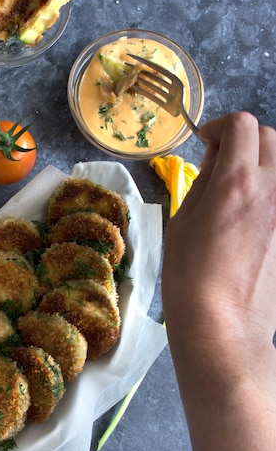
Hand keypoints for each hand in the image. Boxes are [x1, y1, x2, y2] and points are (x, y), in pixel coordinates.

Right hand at [162, 112, 275, 380]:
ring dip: (260, 160)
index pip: (242, 125)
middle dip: (243, 139)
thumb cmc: (190, 277)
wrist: (224, 325)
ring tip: (236, 184)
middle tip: (220, 161)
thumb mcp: (182, 221)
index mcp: (237, 184)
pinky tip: (249, 211)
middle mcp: (272, 191)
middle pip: (269, 136)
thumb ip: (203, 181)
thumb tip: (217, 159)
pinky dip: (267, 188)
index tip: (205, 143)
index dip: (219, 127)